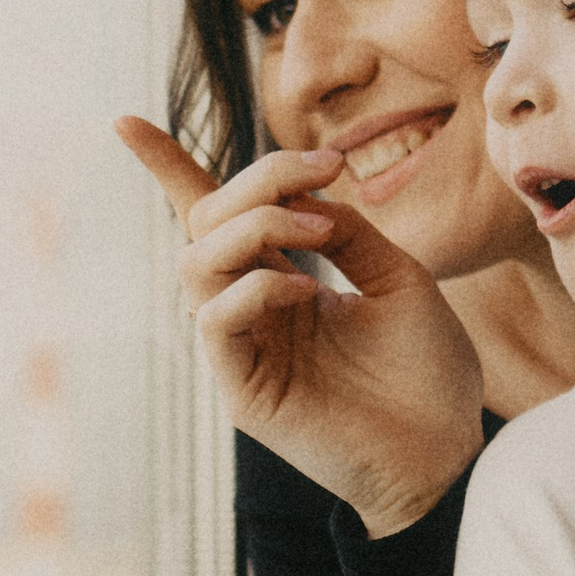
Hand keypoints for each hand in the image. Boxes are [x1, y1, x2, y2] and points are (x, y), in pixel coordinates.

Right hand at [116, 118, 485, 532]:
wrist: (449, 455)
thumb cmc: (431, 375)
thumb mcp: (400, 280)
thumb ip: (349, 232)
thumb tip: (304, 194)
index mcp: (281, 281)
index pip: (213, 219)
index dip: (169, 169)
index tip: (124, 120)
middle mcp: (252, 310)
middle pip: (207, 224)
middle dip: (257, 181)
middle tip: (325, 170)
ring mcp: (243, 350)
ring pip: (197, 265)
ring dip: (254, 228)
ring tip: (317, 231)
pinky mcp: (244, 390)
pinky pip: (215, 322)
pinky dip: (254, 288)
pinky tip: (304, 290)